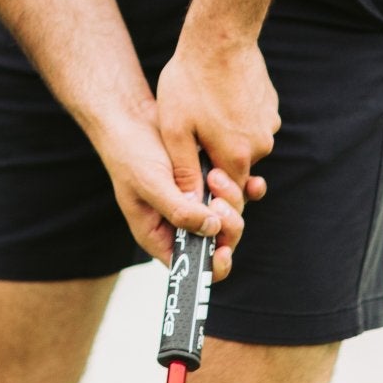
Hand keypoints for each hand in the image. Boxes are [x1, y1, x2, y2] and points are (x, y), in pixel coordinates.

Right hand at [90, 109, 247, 281]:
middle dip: (226, 224)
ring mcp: (197, 204)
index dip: (211, 265)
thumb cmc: (130, 152)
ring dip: (233, 200)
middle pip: (218, 242)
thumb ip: (178, 210)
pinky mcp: (209, 184)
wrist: (132, 116)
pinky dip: (247, 189)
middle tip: (217, 201)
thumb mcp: (150, 183)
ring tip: (214, 174)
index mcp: (160, 234)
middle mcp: (180, 224)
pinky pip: (239, 195)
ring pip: (231, 217)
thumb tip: (212, 229)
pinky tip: (253, 180)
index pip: (191, 266)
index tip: (222, 250)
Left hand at [154, 38, 278, 269]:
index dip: (212, 194)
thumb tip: (189, 205)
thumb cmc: (191, 82)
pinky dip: (235, 119)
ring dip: (224, 138)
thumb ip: (185, 171)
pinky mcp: (270, 106)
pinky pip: (250, 124)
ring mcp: (269, 124)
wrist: (219, 38)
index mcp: (238, 156)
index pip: (229, 195)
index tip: (196, 183)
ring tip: (203, 112)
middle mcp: (261, 145)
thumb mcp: (175, 129)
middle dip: (215, 162)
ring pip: (243, 145)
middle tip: (193, 137)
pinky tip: (217, 100)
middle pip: (237, 169)